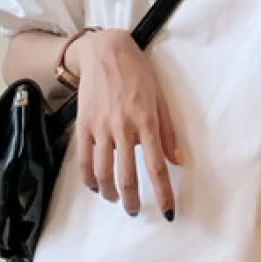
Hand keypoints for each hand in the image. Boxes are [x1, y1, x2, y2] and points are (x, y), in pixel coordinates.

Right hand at [67, 29, 178, 219]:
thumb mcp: (161, 99)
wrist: (105, 51)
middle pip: (127, 178)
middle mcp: (122, 129)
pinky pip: (83, 160)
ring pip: (102, 173)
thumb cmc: (138, 73)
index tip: (168, 211)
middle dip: (133, 201)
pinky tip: (95, 186)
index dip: (163, 193)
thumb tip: (177, 161)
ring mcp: (100, 128)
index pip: (156, 167)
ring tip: (115, 199)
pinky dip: (89, 179)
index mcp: (146, 123)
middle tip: (136, 211)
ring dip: (110, 193)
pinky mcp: (83, 125)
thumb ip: (168, 132)